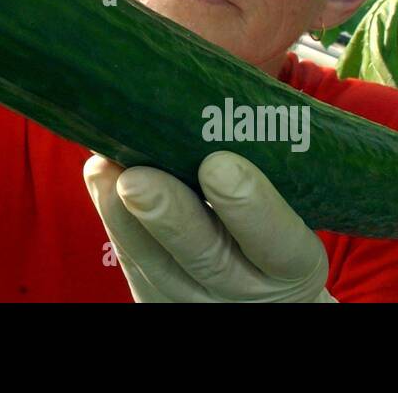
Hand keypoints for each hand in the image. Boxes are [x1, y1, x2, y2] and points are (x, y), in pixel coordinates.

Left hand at [83, 150, 335, 301]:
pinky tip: (102, 174)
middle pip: (207, 258)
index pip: (280, 245)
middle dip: (170, 215)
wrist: (259, 289)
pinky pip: (130, 258)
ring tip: (105, 168)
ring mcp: (194, 298)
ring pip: (154, 262)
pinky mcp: (154, 295)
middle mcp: (245, 290)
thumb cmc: (277, 228)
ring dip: (123, 213)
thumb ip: (273, 167)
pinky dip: (112, 213)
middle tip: (139, 179)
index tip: (220, 165)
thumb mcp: (296, 207)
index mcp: (295, 267)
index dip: (251, 207)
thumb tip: (228, 98)